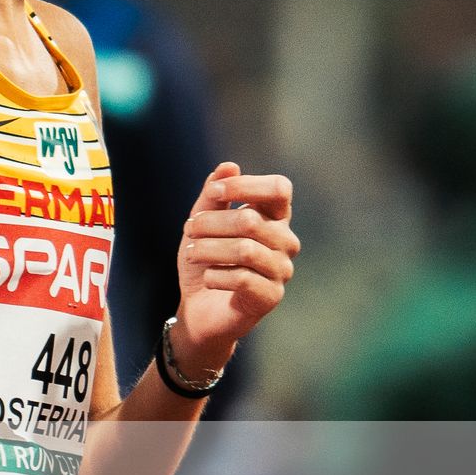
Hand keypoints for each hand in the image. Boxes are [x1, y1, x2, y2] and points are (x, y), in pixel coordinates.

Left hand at [173, 161, 299, 374]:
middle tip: (190, 231)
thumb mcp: (201, 222)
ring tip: (191, 253)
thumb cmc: (205, 260)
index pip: (279, 189)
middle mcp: (285, 241)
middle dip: (211, 223)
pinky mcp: (271, 297)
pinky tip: (208, 278)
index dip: (246, 186)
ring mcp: (281, 270)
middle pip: (251, 220)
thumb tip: (229, 165)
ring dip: (208, 249)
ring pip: (245, 249)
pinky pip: (243, 278)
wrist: (199, 309)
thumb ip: (214, 195)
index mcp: (274, 218)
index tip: (214, 194)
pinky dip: (216, 275)